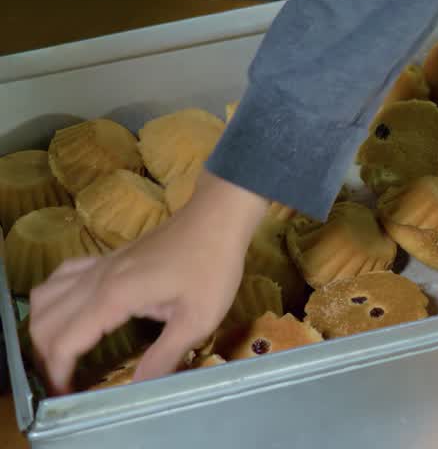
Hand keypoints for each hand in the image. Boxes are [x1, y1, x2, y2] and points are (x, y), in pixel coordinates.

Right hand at [29, 171, 266, 393]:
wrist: (217, 217)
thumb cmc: (213, 266)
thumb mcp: (199, 318)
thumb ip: (165, 356)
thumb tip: (138, 389)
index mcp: (114, 298)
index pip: (64, 343)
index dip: (58, 374)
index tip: (66, 396)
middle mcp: (96, 280)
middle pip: (43, 323)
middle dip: (45, 357)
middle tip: (65, 380)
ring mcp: (98, 266)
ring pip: (44, 298)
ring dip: (43, 329)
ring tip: (61, 353)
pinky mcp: (106, 257)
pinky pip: (61, 277)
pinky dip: (52, 300)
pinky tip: (68, 313)